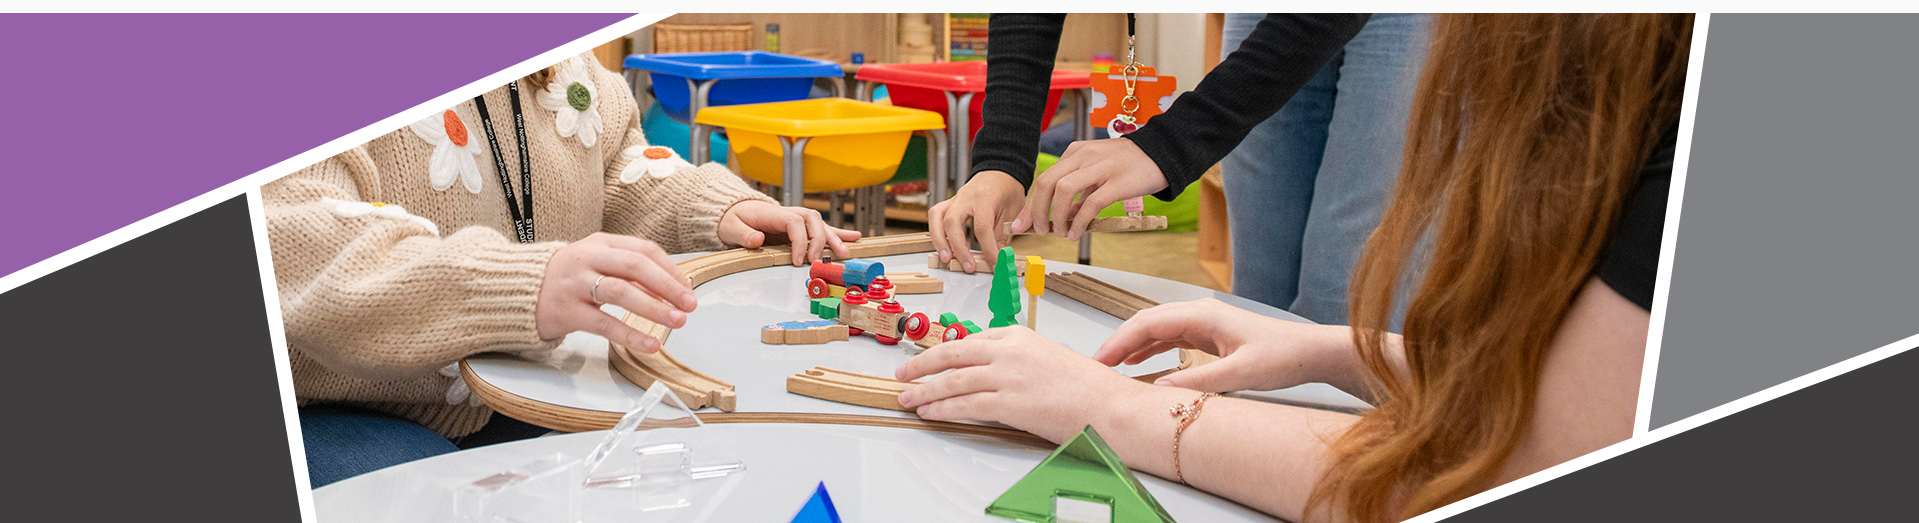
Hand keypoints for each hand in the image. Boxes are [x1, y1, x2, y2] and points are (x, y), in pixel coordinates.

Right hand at [536, 233, 695, 353]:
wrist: (517, 289)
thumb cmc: (567, 276)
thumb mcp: (596, 261)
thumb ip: (628, 270)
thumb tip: (671, 288)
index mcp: (601, 242)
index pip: (644, 250)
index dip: (670, 270)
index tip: (687, 288)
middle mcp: (588, 258)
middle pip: (635, 266)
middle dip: (668, 286)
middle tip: (689, 304)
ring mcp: (576, 284)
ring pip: (621, 292)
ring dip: (654, 308)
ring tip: (677, 321)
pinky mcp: (567, 311)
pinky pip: (604, 324)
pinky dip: (631, 334)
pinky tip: (650, 343)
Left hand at [717, 200, 859, 265]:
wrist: (735, 211)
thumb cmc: (733, 219)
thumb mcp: (731, 227)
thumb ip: (743, 234)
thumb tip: (756, 240)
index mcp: (773, 213)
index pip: (794, 222)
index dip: (799, 241)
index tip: (798, 260)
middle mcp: (789, 213)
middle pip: (812, 221)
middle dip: (820, 241)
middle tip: (817, 261)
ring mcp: (796, 219)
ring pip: (820, 225)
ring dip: (834, 239)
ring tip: (845, 253)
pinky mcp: (801, 227)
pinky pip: (822, 229)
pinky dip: (839, 234)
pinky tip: (855, 238)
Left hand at [896, 327, 1146, 442]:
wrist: (1111, 405)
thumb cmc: (1089, 388)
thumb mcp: (1050, 360)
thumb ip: (1019, 363)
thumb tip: (995, 377)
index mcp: (1020, 335)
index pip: (972, 340)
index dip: (945, 352)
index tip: (931, 359)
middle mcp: (1009, 351)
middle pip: (952, 353)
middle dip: (922, 363)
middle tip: (904, 372)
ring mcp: (1006, 375)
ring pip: (952, 380)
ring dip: (924, 390)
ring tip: (907, 398)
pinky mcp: (1008, 403)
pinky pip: (963, 405)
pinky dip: (940, 408)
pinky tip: (928, 412)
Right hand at [927, 170, 1024, 272]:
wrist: (1000, 171)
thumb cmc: (1007, 190)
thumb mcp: (1012, 211)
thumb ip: (1002, 235)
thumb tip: (998, 259)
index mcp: (984, 198)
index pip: (982, 227)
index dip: (988, 249)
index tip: (995, 264)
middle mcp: (965, 196)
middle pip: (952, 222)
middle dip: (958, 247)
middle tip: (967, 266)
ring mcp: (954, 199)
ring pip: (936, 217)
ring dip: (939, 240)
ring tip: (946, 259)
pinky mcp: (949, 203)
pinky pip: (935, 215)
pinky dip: (936, 232)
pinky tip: (942, 246)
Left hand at [1019, 137, 1168, 239]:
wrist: (1163, 153)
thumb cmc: (1128, 165)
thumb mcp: (1098, 173)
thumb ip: (1080, 193)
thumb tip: (1064, 218)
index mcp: (1076, 152)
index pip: (1045, 179)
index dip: (1031, 204)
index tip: (1022, 225)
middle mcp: (1084, 156)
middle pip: (1048, 183)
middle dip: (1038, 211)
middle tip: (1040, 231)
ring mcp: (1101, 167)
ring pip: (1064, 191)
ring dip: (1056, 216)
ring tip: (1060, 233)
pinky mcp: (1118, 182)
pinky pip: (1092, 203)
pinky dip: (1080, 221)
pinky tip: (1078, 233)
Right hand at [1094, 298, 1354, 392]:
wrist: (1310, 352)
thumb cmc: (1282, 357)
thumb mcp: (1241, 373)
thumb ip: (1200, 381)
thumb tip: (1160, 389)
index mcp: (1202, 315)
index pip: (1148, 323)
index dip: (1119, 341)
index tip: (1099, 360)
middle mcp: (1199, 313)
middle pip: (1147, 322)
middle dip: (1119, 342)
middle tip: (1096, 365)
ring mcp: (1204, 322)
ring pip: (1157, 329)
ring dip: (1133, 345)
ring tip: (1110, 366)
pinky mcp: (1210, 334)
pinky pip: (1171, 338)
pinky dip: (1151, 348)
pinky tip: (1139, 363)